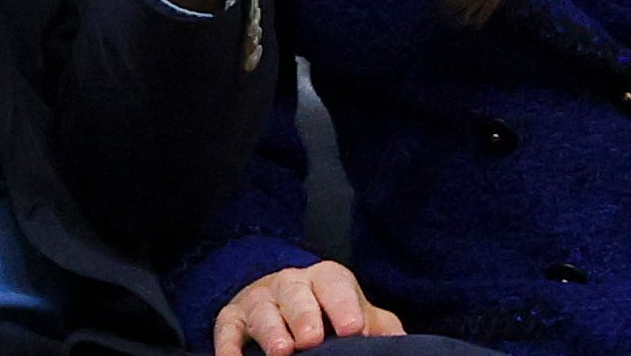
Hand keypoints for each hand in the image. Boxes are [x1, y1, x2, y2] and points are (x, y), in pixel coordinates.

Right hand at [216, 263, 404, 354]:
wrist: (280, 298)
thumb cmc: (326, 312)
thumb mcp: (356, 314)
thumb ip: (380, 327)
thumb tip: (404, 344)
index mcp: (325, 280)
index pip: (334, 283)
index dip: (343, 304)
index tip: (353, 328)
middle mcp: (290, 285)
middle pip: (295, 293)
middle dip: (303, 314)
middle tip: (312, 339)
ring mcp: (259, 300)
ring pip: (262, 309)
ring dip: (270, 330)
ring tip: (281, 351)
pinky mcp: (233, 318)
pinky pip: (226, 327)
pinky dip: (228, 345)